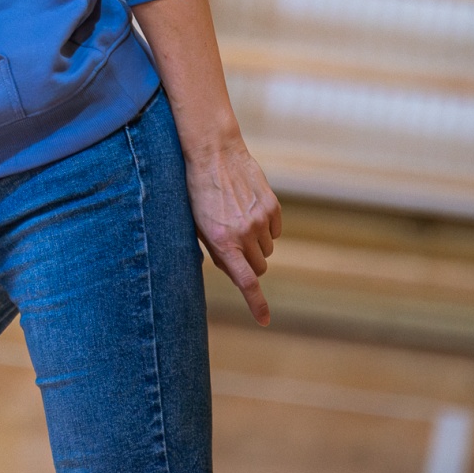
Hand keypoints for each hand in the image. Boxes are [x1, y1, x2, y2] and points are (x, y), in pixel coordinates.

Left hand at [184, 138, 281, 325]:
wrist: (213, 152)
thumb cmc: (198, 191)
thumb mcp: (197, 225)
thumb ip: (215, 251)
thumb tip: (233, 272)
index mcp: (222, 242)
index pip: (246, 282)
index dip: (256, 304)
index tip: (264, 320)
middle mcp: (244, 234)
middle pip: (258, 267)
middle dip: (248, 263)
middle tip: (234, 246)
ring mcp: (260, 220)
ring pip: (267, 250)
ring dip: (256, 244)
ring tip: (237, 220)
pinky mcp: (272, 206)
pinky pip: (276, 231)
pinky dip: (266, 228)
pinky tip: (249, 210)